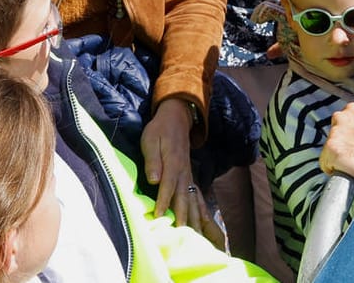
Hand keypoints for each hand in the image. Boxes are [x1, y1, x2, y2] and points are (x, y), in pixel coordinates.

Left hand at [142, 99, 209, 236]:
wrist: (176, 118)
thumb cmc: (160, 130)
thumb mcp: (151, 140)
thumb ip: (153, 160)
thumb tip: (154, 179)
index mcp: (173, 163)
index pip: (167, 186)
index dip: (163, 203)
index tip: (159, 218)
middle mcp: (183, 172)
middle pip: (183, 198)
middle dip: (182, 217)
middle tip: (180, 235)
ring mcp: (188, 175)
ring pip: (192, 200)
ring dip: (194, 218)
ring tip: (194, 236)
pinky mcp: (189, 177)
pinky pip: (196, 197)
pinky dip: (200, 212)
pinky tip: (202, 225)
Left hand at [319, 103, 353, 189]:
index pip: (345, 120)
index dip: (351, 134)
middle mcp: (344, 116)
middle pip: (335, 132)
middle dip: (343, 142)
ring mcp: (336, 132)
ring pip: (330, 146)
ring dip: (338, 155)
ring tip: (353, 164)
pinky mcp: (332, 148)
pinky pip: (326, 162)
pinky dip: (332, 168)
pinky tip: (345, 172)